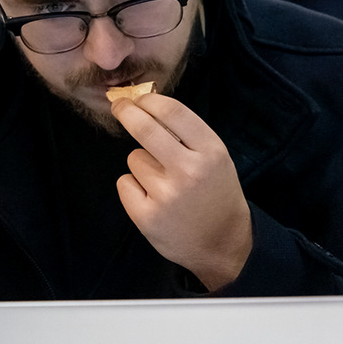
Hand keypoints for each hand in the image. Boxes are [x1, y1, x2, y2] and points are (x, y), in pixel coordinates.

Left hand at [112, 93, 252, 289]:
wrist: (223, 244)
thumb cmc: (216, 196)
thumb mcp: (216, 160)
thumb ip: (187, 136)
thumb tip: (148, 106)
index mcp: (211, 151)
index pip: (172, 112)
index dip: (149, 100)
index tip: (137, 98)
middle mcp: (189, 170)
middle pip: (145, 129)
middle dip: (127, 112)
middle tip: (119, 106)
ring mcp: (166, 194)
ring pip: (134, 158)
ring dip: (141, 164)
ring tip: (163, 183)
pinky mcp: (146, 216)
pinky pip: (124, 183)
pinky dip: (133, 187)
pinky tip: (152, 199)